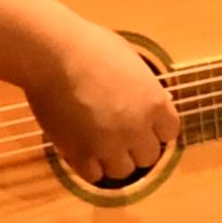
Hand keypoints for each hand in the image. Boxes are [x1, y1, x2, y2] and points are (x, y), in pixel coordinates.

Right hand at [29, 19, 179, 187]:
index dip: (156, 128)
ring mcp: (107, 145)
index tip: (145, 124)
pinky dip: (91, 167)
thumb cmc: (90, 46)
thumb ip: (144, 87)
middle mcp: (136, 129)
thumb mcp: (130, 59)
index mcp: (153, 103)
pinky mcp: (79, 154)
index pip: (170, 131)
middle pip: (148, 156)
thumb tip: (153, 101)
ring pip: (123, 171)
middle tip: (121, 135)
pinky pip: (93, 176)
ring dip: (114, 160)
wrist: (51, 54)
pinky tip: (84, 152)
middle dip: (136, 146)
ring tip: (101, 145)